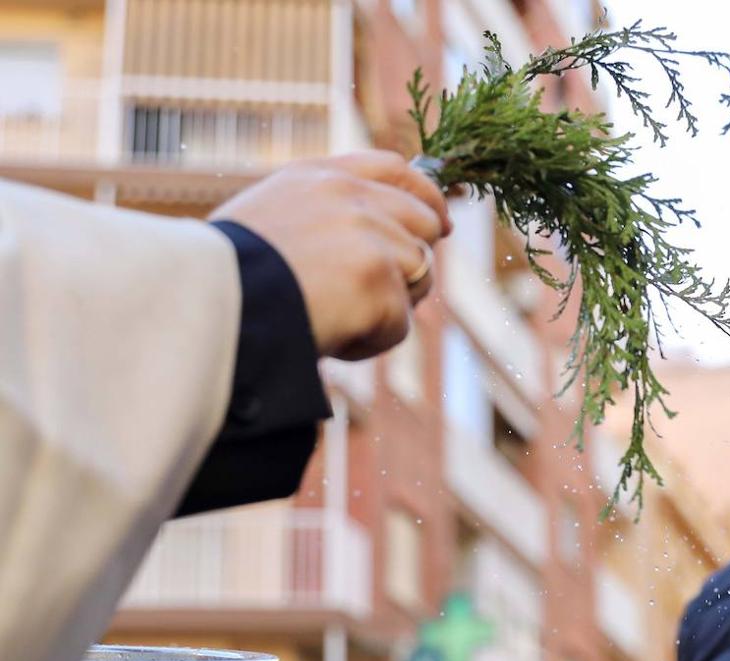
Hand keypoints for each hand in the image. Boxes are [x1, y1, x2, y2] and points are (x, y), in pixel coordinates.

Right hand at [210, 150, 450, 360]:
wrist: (207, 307)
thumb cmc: (224, 279)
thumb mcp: (270, 221)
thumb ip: (324, 216)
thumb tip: (381, 238)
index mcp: (319, 177)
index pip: (396, 169)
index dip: (427, 196)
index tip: (440, 223)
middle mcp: (350, 196)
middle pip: (423, 223)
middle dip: (413, 263)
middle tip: (374, 296)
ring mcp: (369, 235)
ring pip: (420, 276)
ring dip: (387, 308)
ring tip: (332, 316)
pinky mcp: (379, 279)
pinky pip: (399, 324)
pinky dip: (369, 342)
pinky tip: (328, 335)